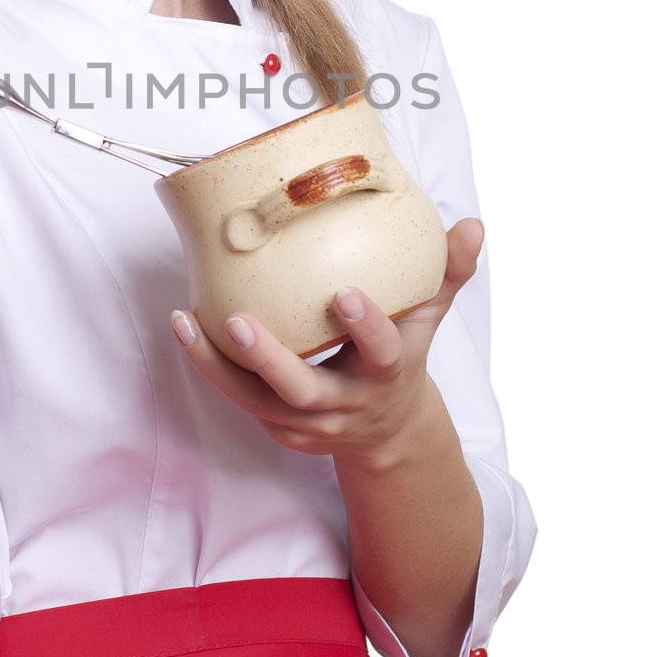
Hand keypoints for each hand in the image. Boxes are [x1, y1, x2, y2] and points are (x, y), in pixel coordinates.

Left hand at [169, 218, 484, 469]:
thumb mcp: (429, 318)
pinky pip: (239, 399)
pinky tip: (186, 328)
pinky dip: (211, 368)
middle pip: (303, 390)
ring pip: (255, 401)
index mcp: (386, 374)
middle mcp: (345, 405)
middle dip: (268, 359)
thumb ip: (448, 273)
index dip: (365, 327)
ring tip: (185, 322)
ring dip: (215, 365)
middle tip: (236, 321)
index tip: (344, 294)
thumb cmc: (403, 354)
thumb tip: (472, 224)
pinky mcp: (278, 429)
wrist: (388, 432)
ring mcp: (307, 423)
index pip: (382, 354)